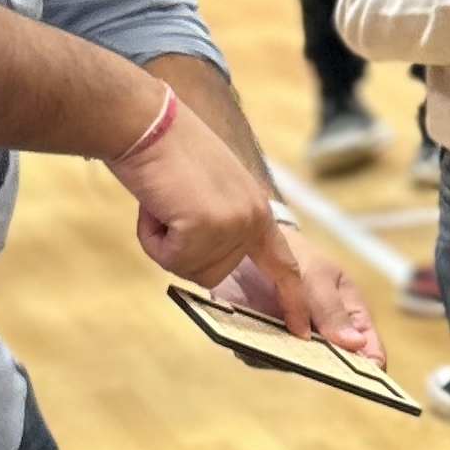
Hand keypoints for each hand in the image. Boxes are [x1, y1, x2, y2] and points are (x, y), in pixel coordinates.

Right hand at [108, 100, 296, 307]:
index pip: (284, 264)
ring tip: (162, 201)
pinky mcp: (205, 227)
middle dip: (180, 251)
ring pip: (188, 269)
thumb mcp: (207, 192)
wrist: (146, 120)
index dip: (292, 300)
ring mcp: (231, 224)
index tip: (303, 330)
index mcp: (256, 209)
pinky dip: (151, 236)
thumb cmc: (165, 153)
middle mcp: (252, 219)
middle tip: (169, 208)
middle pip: (212, 274)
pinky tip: (155, 204)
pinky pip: (168, 259)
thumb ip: (217, 225)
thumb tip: (203, 260)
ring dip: (163, 242)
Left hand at [214, 231, 383, 360]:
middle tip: (317, 364)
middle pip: (334, 363)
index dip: (371, 364)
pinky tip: (258, 344)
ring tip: (282, 349)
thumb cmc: (294, 254)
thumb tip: (356, 344)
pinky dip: (263, 353)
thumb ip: (332, 311)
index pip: (369, 344)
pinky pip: (267, 358)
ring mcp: (295, 339)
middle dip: (326, 367)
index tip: (366, 378)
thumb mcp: (316, 277)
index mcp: (349, 312)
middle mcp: (325, 331)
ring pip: (298, 364)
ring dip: (290, 360)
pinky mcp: (266, 341)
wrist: (248, 241)